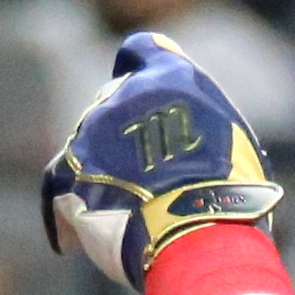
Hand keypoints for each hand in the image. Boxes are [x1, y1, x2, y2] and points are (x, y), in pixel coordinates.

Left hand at [43, 32, 283, 291]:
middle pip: (115, 104)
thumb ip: (203, 130)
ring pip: (89, 144)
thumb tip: (194, 145)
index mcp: (172, 79)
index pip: (143, 52)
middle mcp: (126, 93)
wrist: (201, 235)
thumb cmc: (233, 200)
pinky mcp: (69, 168)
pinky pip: (58, 185)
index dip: (139, 67)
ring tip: (125, 216)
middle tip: (149, 176)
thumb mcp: (236, 149)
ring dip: (103, 173)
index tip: (138, 83)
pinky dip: (63, 212)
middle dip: (127, 135)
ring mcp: (93, 129)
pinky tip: (68, 241)